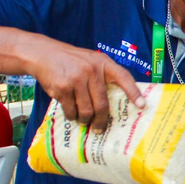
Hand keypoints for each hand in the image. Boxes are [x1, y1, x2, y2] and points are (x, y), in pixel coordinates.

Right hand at [26, 38, 142, 132]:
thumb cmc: (70, 61)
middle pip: (102, 104)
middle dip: (101, 121)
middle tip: (100, 129)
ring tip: (83, 121)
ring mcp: (77, 79)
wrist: (42, 54)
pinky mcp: (63, 88)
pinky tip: (71, 114)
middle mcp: (92, 70)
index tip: (142, 106)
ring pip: (86, 111)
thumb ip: (101, 75)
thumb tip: (113, 103)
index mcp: (102, 62)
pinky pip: (71, 110)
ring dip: (85, 120)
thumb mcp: (89, 61)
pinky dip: (71, 116)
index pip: (123, 77)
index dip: (133, 92)